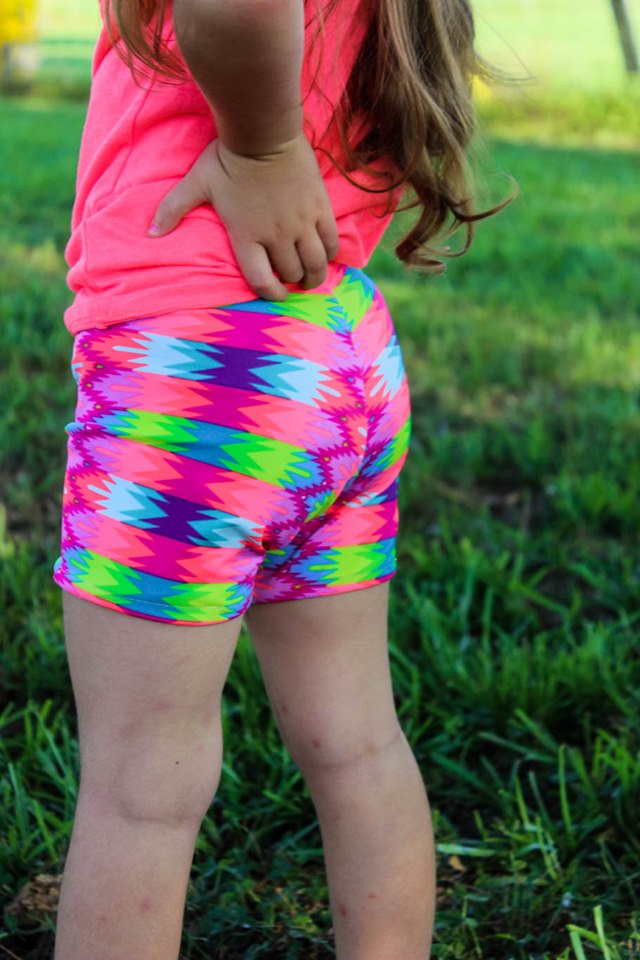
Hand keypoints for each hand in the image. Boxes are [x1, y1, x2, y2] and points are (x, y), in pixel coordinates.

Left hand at [149, 134, 339, 300]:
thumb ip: (173, 209)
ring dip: (313, 275)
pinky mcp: (319, 208)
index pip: (261, 281)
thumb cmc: (228, 157)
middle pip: (291, 274)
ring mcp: (301, 223)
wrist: (263, 130)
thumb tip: (151, 233)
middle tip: (291, 278)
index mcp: (247, 236)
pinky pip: (331, 242)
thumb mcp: (197, 182)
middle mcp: (276, 235)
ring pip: (314, 264)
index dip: (270, 294)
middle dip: (291, 282)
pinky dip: (329, 254)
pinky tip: (324, 253)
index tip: (275, 293)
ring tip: (310, 275)